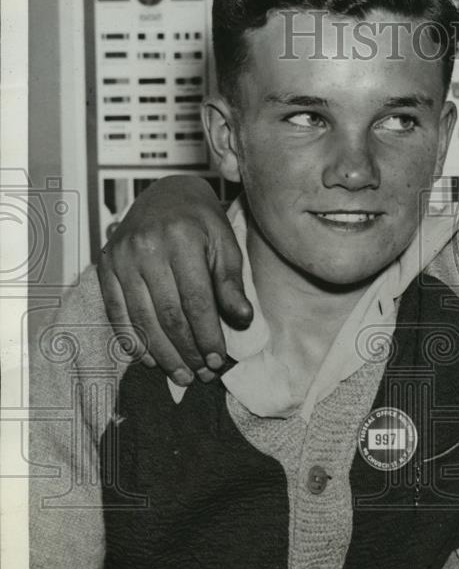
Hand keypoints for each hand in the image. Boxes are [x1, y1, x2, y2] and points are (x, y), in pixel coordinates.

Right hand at [97, 176, 250, 384]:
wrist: (166, 193)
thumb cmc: (202, 222)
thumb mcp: (225, 244)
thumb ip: (231, 283)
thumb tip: (243, 320)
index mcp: (182, 240)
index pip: (197, 301)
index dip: (207, 335)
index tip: (218, 360)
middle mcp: (147, 248)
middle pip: (168, 314)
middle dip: (187, 350)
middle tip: (201, 375)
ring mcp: (121, 258)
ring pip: (142, 318)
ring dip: (162, 353)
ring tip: (181, 375)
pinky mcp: (105, 266)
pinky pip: (117, 311)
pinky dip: (133, 339)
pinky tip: (150, 359)